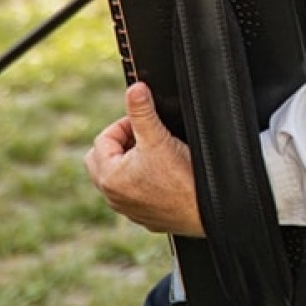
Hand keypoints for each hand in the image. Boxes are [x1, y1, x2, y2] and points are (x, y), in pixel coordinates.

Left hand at [84, 82, 204, 237]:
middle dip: (121, 144)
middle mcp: (112, 196)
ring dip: (129, 163)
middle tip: (146, 137)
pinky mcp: (142, 216)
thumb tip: (135, 89)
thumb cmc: (183, 179)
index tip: (145, 123)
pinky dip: (141, 182)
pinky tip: (164, 177)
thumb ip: (142, 111)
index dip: (125, 124)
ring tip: (156, 155)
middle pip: (102, 160)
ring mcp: (126, 209)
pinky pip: (132, 194)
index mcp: (109, 176)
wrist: (204, 211)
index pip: (103, 138)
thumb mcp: (160, 138)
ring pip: (116, 178)